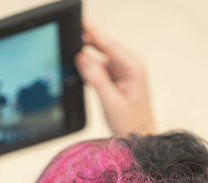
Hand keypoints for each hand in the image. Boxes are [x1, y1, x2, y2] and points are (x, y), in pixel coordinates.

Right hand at [75, 20, 155, 136]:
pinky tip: (78, 65)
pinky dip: (88, 64)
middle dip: (86, 39)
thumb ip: (96, 79)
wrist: (139, 136)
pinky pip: (98, 64)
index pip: (108, 43)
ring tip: (69, 50)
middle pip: (103, 44)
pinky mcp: (116, 76)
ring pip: (99, 54)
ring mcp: (122, 69)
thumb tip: (81, 58)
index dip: (91, 31)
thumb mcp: (111, 102)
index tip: (78, 22)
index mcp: (132, 67)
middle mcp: (129, 64)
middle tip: (67, 33)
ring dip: (85, 53)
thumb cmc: (131, 123)